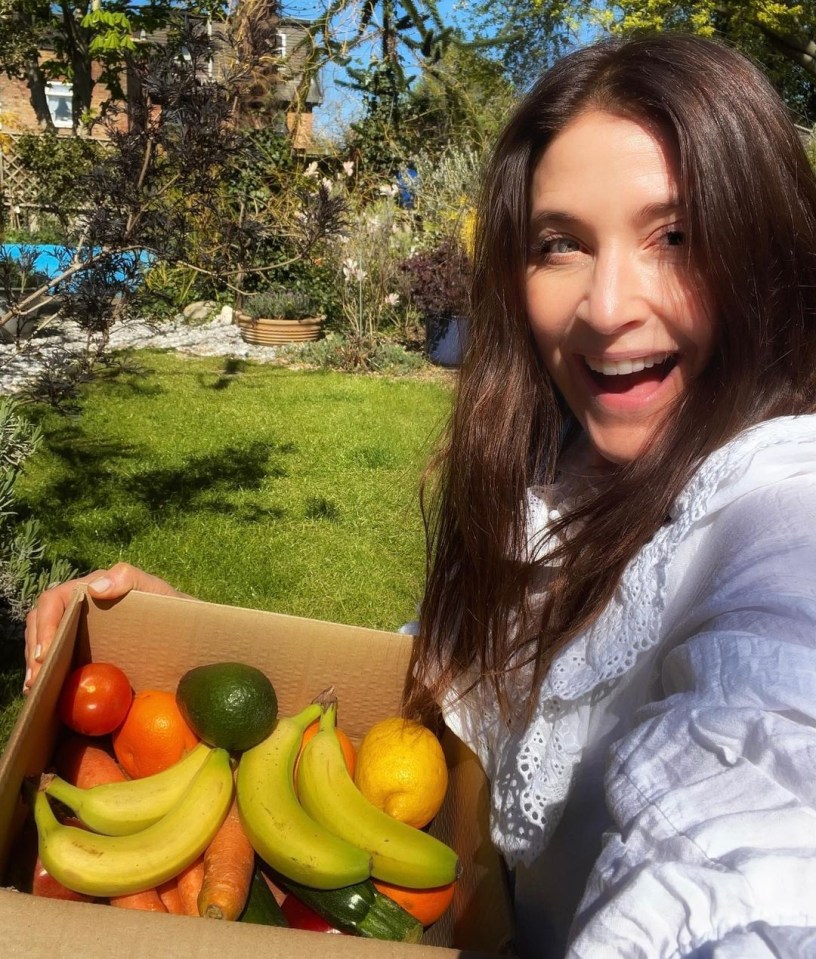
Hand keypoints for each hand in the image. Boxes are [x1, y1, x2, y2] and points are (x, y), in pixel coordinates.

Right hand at [23, 563, 187, 692]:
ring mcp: (79, 627)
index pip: (53, 600)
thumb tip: (95, 587)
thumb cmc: (172, 607)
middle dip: (34, 649)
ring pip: (43, 639)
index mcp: (90, 589)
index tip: (44, 654)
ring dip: (35, 662)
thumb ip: (130, 579)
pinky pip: (57, 655)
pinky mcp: (84, 646)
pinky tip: (45, 689)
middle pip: (41, 622)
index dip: (43, 625)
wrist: (186, 629)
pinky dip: (46, 670)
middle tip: (36, 679)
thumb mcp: (156, 590)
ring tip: (35, 687)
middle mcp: (79, 606)